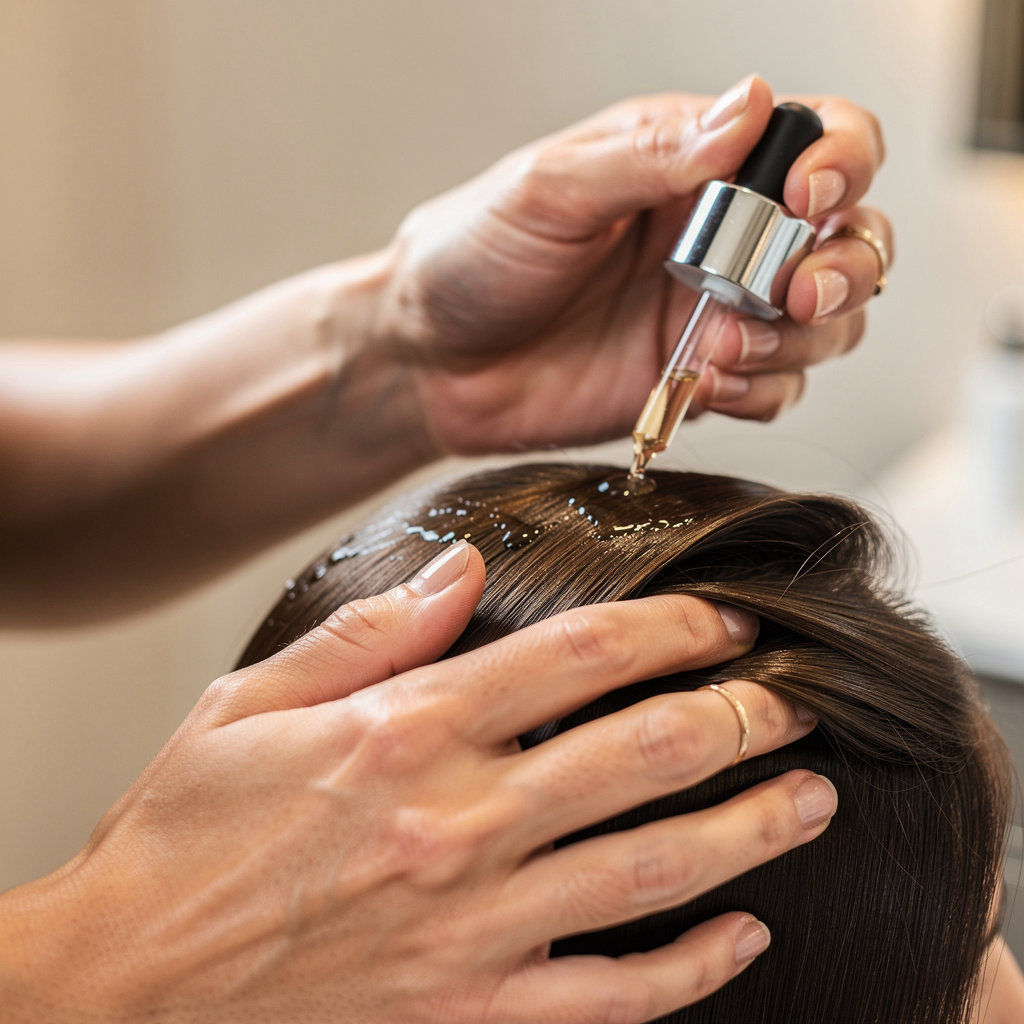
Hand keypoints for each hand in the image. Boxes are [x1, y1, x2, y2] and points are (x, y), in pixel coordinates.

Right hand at [2, 542, 832, 1022]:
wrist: (127, 980)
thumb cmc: (186, 831)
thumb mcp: (255, 698)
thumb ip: (373, 629)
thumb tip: (465, 569)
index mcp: (405, 732)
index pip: (575, 658)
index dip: (669, 628)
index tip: (724, 620)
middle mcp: (455, 823)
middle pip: (637, 755)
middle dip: (738, 717)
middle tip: (794, 697)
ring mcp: (473, 926)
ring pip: (650, 869)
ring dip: (747, 828)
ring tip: (809, 796)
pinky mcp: (470, 1009)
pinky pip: (610, 994)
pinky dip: (689, 966)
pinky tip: (742, 932)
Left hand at [380, 75, 890, 451]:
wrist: (433, 363)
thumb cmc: (472, 258)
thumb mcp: (550, 188)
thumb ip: (649, 157)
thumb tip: (752, 107)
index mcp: (691, 165)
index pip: (815, 139)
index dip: (841, 161)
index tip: (808, 197)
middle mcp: (719, 237)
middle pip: (848, 238)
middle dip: (845, 266)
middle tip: (795, 293)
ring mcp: (713, 312)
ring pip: (824, 323)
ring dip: (800, 338)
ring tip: (724, 346)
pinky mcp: (699, 380)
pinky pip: (774, 388)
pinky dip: (762, 391)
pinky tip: (706, 386)